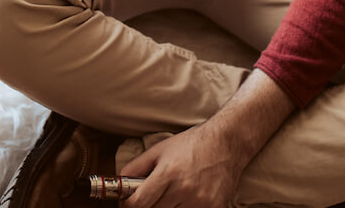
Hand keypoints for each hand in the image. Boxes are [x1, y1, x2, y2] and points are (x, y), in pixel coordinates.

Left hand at [119, 70, 295, 207]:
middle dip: (149, 206)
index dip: (128, 206)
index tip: (127, 203)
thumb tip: (118, 181)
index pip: (139, 203)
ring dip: (168, 207)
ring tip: (171, 195)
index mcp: (167, 174)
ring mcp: (200, 202)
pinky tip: (186, 199)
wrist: (226, 143)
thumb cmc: (191, 144)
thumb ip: (136, 167)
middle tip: (152, 197)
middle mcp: (183, 190)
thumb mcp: (160, 150)